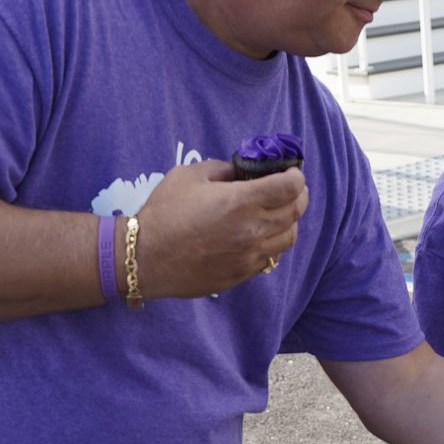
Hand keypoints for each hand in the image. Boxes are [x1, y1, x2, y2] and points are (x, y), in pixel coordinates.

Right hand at [134, 160, 308, 298]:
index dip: (296, 177)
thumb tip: (241, 172)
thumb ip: (222, 169)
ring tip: (278, 213)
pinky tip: (261, 235)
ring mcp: (249, 255)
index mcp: (241, 201)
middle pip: (295, 212)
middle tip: (292, 189)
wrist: (145, 258)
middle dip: (299, 196)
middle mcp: (252, 230)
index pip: (290, 187)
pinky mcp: (242, 274)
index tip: (292, 173)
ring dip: (289, 222)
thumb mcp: (189, 176)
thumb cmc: (164, 213)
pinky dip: (273, 243)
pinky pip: (271, 257)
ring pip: (288, 238)